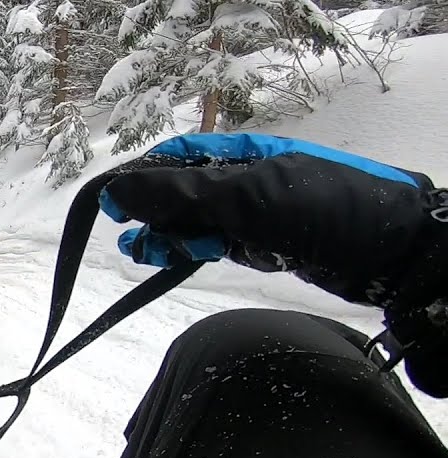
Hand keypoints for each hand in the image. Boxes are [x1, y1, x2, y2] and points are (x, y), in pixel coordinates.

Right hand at [99, 133, 446, 396]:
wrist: (391, 253)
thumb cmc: (322, 209)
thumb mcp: (245, 196)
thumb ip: (181, 194)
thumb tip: (117, 189)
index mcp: (242, 153)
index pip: (177, 158)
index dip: (141, 179)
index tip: (111, 204)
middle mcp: (244, 178)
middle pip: (181, 191)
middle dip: (150, 211)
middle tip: (123, 232)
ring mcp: (253, 213)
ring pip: (194, 221)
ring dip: (165, 235)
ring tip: (139, 251)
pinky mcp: (262, 244)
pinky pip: (214, 243)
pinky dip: (189, 251)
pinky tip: (169, 258)